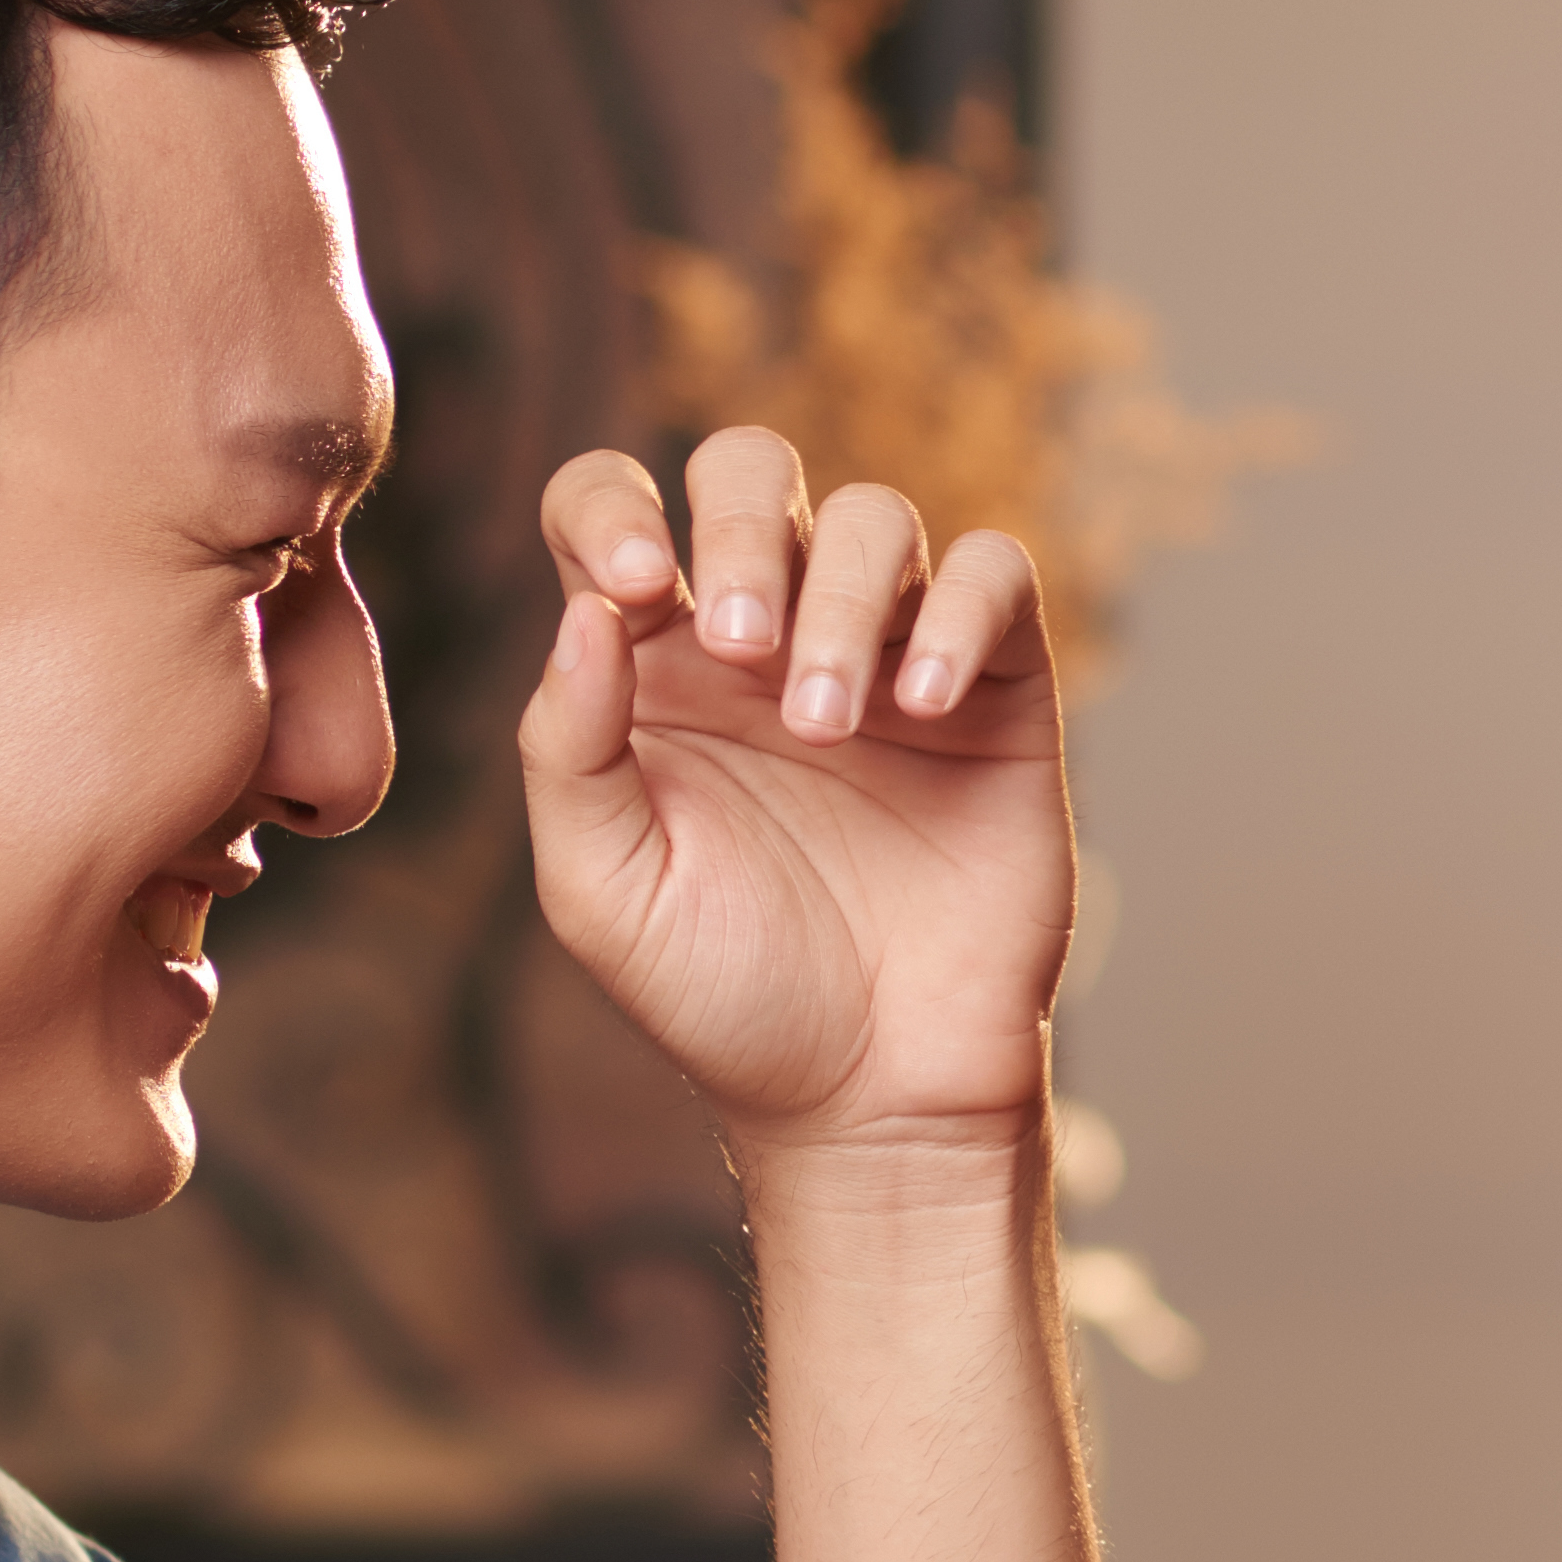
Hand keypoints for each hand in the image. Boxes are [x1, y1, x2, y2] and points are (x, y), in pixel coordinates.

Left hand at [519, 432, 1068, 1165]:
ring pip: (876, 516)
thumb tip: (586, 610)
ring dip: (844, 599)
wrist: (871, 1093)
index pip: (609, 506)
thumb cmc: (722, 996)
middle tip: (745, 655)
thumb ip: (567, 748)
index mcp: (650, 665)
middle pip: (749, 468)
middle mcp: (767, 634)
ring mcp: (885, 652)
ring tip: (829, 725)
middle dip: (746, 531)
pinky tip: (920, 707)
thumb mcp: (602, 888)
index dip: (615, 505)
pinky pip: (994, 575)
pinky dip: (957, 613)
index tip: (642, 588)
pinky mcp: (994, 688)